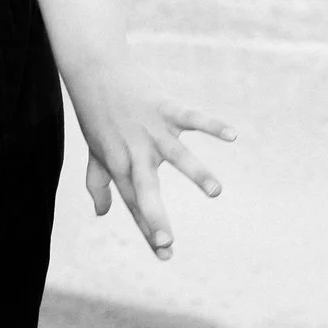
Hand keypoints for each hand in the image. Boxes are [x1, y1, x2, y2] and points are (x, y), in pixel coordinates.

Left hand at [71, 62, 233, 256]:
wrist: (94, 71)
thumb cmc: (96, 115)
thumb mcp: (94, 153)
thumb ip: (98, 185)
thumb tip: (100, 213)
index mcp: (120, 166)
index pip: (134, 204)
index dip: (148, 230)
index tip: (166, 255)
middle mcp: (135, 153)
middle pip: (145, 189)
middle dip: (155, 216)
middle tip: (167, 241)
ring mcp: (150, 130)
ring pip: (176, 155)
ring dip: (196, 173)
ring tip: (216, 192)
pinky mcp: (163, 108)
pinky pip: (191, 117)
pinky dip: (212, 126)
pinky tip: (233, 136)